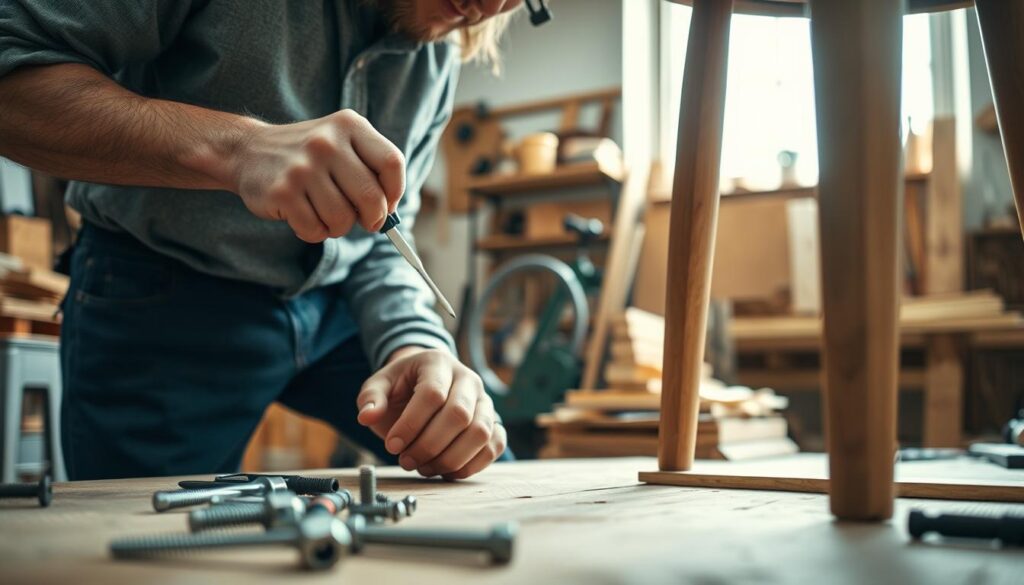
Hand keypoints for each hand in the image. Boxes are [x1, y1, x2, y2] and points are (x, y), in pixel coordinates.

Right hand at [230, 109, 404, 242]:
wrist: (248, 150)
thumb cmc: (308, 157)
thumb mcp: (341, 144)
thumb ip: (369, 170)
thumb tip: (389, 215)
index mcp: (349, 125)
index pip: (392, 163)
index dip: (395, 192)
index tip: (388, 204)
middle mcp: (327, 142)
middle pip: (372, 198)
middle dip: (373, 219)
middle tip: (363, 221)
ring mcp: (303, 167)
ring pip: (343, 219)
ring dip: (338, 227)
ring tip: (324, 213)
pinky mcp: (283, 192)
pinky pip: (315, 230)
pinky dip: (314, 232)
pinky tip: (303, 217)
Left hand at [356, 347, 506, 479]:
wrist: (425, 383)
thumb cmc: (402, 387)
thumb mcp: (379, 384)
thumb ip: (370, 398)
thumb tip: (367, 416)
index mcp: (438, 363)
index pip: (432, 394)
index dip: (411, 424)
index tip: (391, 445)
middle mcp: (468, 379)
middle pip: (459, 415)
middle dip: (429, 445)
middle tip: (406, 461)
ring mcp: (485, 401)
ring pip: (481, 433)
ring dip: (450, 459)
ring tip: (424, 467)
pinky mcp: (494, 422)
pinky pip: (496, 444)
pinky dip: (473, 464)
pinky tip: (446, 471)